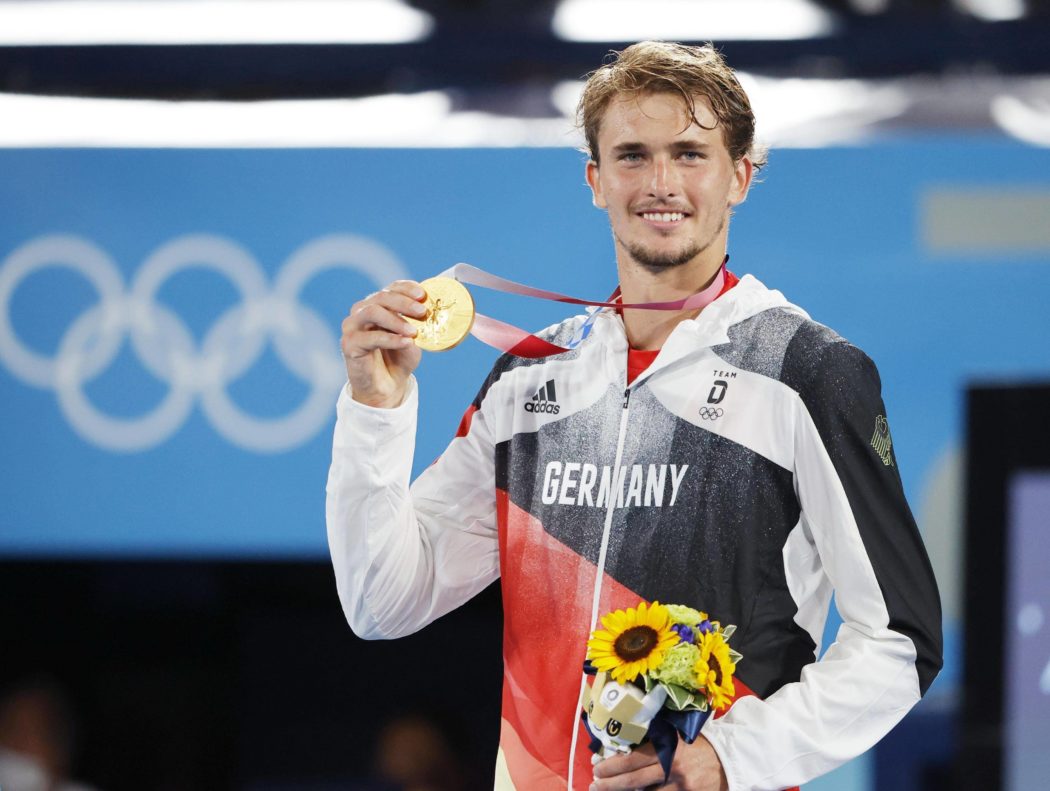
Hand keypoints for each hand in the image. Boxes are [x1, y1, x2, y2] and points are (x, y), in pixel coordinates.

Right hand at [341, 280, 426, 407]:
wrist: (386, 387)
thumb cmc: (399, 358)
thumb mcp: (413, 338)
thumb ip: (417, 324)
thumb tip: (427, 311)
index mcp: (378, 305)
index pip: (391, 288)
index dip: (407, 288)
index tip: (423, 296)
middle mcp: (362, 311)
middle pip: (381, 297)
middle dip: (404, 302)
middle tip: (422, 312)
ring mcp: (352, 326)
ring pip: (372, 312)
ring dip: (396, 320)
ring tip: (414, 331)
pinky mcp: (348, 344)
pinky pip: (370, 337)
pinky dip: (391, 339)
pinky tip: (406, 342)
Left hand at [590, 736, 727, 790]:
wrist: (731, 759)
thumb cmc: (700, 744)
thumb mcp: (677, 734)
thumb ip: (655, 740)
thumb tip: (625, 747)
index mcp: (668, 745)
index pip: (632, 758)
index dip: (611, 764)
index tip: (595, 767)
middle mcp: (672, 766)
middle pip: (634, 780)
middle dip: (610, 784)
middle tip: (594, 785)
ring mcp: (681, 785)